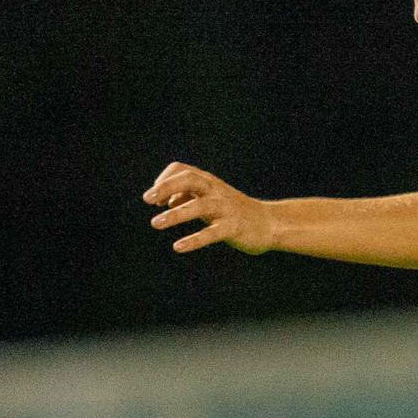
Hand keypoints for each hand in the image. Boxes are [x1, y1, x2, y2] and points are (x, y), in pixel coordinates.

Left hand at [143, 162, 273, 254]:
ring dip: (175, 214)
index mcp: (209, 182)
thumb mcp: (211, 198)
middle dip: (166, 187)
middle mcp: (216, 191)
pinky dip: (194, 239)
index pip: (182, 170)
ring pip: (199, 206)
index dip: (164, 181)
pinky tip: (178, 247)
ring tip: (155, 222)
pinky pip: (211, 233)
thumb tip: (166, 200)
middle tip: (147, 200)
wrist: (270, 223)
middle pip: (189, 179)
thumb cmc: (235, 210)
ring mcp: (226, 208)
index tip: (154, 199)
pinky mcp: (233, 227)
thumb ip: (189, 196)